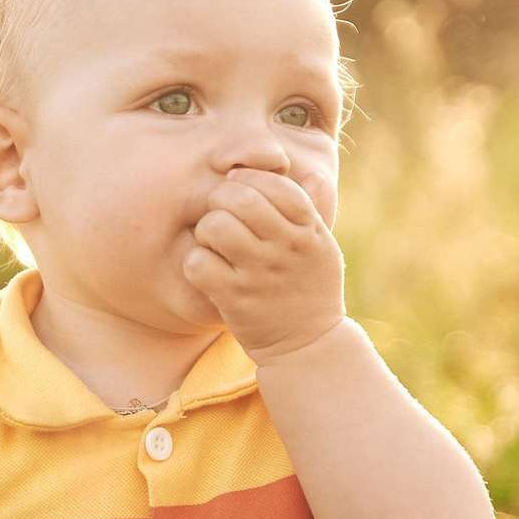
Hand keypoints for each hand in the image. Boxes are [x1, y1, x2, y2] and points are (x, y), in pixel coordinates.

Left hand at [184, 166, 346, 365]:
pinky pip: (199, 263)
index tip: (240, 186)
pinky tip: (207, 269)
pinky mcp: (234, 300)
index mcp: (308, 231)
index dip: (250, 178)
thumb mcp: (323, 246)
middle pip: (241, 199)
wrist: (308, 345)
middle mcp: (286, 249)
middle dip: (221, 198)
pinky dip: (195, 262)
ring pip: (216, 226)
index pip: (276, 184)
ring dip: (206, 229)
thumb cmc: (310, 288)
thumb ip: (313, 208)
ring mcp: (259, 275)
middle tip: (220, 213)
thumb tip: (306, 172)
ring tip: (214, 243)